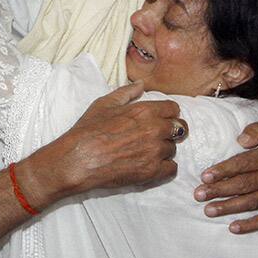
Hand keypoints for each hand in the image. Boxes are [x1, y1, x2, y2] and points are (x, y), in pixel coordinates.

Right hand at [25, 81, 186, 205]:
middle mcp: (155, 129)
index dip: (167, 113)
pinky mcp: (152, 172)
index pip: (174, 108)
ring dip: (164, 149)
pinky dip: (164, 167)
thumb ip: (127, 93)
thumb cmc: (88, 130)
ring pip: (173, 149)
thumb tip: (141, 85)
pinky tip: (150, 164)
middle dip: (170, 130)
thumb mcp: (104, 104)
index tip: (160, 118)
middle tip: (155, 135)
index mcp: (145, 110)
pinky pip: (172, 169)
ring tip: (146, 151)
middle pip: (179, 128)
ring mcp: (155, 152)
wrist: (78, 159)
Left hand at [193, 121, 257, 233]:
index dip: (222, 171)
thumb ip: (255, 131)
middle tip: (198, 195)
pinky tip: (233, 227)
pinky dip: (251, 225)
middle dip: (218, 191)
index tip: (204, 177)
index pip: (242, 165)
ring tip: (208, 210)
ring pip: (251, 203)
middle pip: (242, 185)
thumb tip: (240, 141)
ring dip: (229, 208)